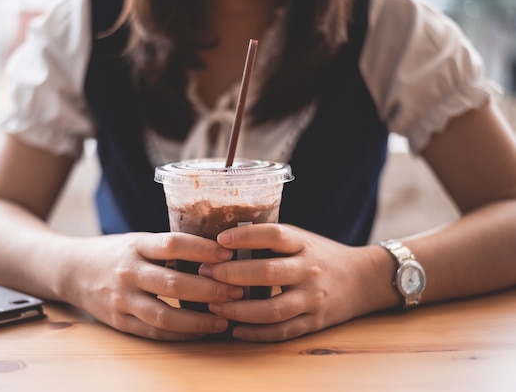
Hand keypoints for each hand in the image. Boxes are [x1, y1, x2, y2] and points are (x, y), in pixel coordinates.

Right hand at [61, 232, 243, 340]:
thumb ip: (167, 248)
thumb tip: (216, 252)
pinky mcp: (119, 321)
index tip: (228, 252)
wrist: (71, 270)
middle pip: (173, 282)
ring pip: (164, 314)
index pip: (172, 244)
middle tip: (237, 290)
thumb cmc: (115, 253)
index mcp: (135, 245)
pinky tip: (201, 331)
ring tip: (224, 319)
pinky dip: (180, 334)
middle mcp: (128, 272)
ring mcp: (122, 299)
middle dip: (209, 288)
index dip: (202, 248)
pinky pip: (154, 332)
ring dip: (198, 319)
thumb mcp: (137, 241)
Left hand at [199, 224, 369, 341]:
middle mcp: (310, 271)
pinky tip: (235, 329)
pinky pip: (282, 332)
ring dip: (239, 309)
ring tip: (214, 304)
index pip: (275, 236)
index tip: (220, 239)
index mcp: (304, 244)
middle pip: (268, 273)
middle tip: (205, 272)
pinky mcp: (315, 322)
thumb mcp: (302, 239)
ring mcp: (313, 299)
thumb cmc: (320, 256)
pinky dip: (257, 333)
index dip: (246, 237)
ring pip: (273, 309)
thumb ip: (271, 240)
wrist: (364, 280)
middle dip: (232, 274)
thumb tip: (223, 239)